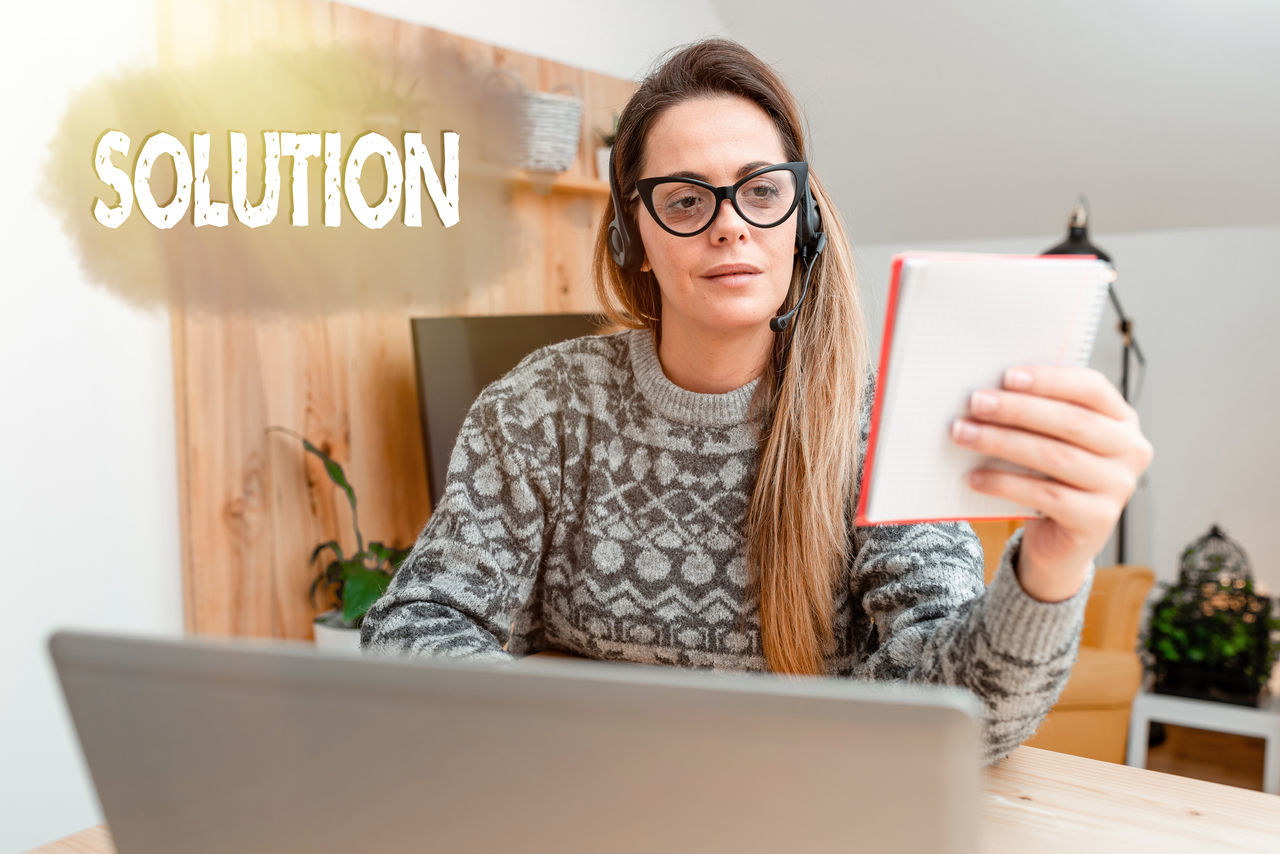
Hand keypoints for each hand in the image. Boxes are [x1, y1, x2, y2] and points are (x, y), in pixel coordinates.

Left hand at [949, 365, 1154, 602]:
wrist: (1059, 541)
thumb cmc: (1050, 476)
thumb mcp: (1051, 440)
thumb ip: (1037, 414)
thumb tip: (989, 391)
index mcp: (1122, 419)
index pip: (1091, 388)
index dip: (1049, 379)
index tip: (1007, 376)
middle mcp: (1130, 451)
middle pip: (1070, 422)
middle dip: (1017, 409)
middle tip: (975, 402)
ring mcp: (1119, 487)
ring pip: (1054, 457)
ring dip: (1002, 442)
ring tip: (963, 434)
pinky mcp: (1098, 520)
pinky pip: (1044, 494)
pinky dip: (1004, 483)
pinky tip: (974, 477)